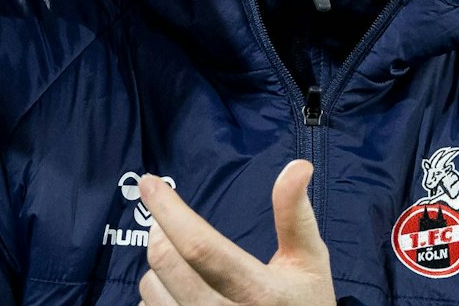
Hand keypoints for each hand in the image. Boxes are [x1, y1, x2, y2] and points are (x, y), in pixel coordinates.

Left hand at [136, 160, 332, 305]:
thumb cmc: (304, 302)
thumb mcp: (309, 261)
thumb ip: (296, 215)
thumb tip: (298, 166)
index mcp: (257, 290)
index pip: (201, 247)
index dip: (170, 212)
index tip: (150, 183)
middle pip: (166, 263)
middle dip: (160, 231)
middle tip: (169, 223)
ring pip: (150, 288)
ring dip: (157, 265)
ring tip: (180, 260)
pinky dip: (156, 293)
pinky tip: (178, 289)